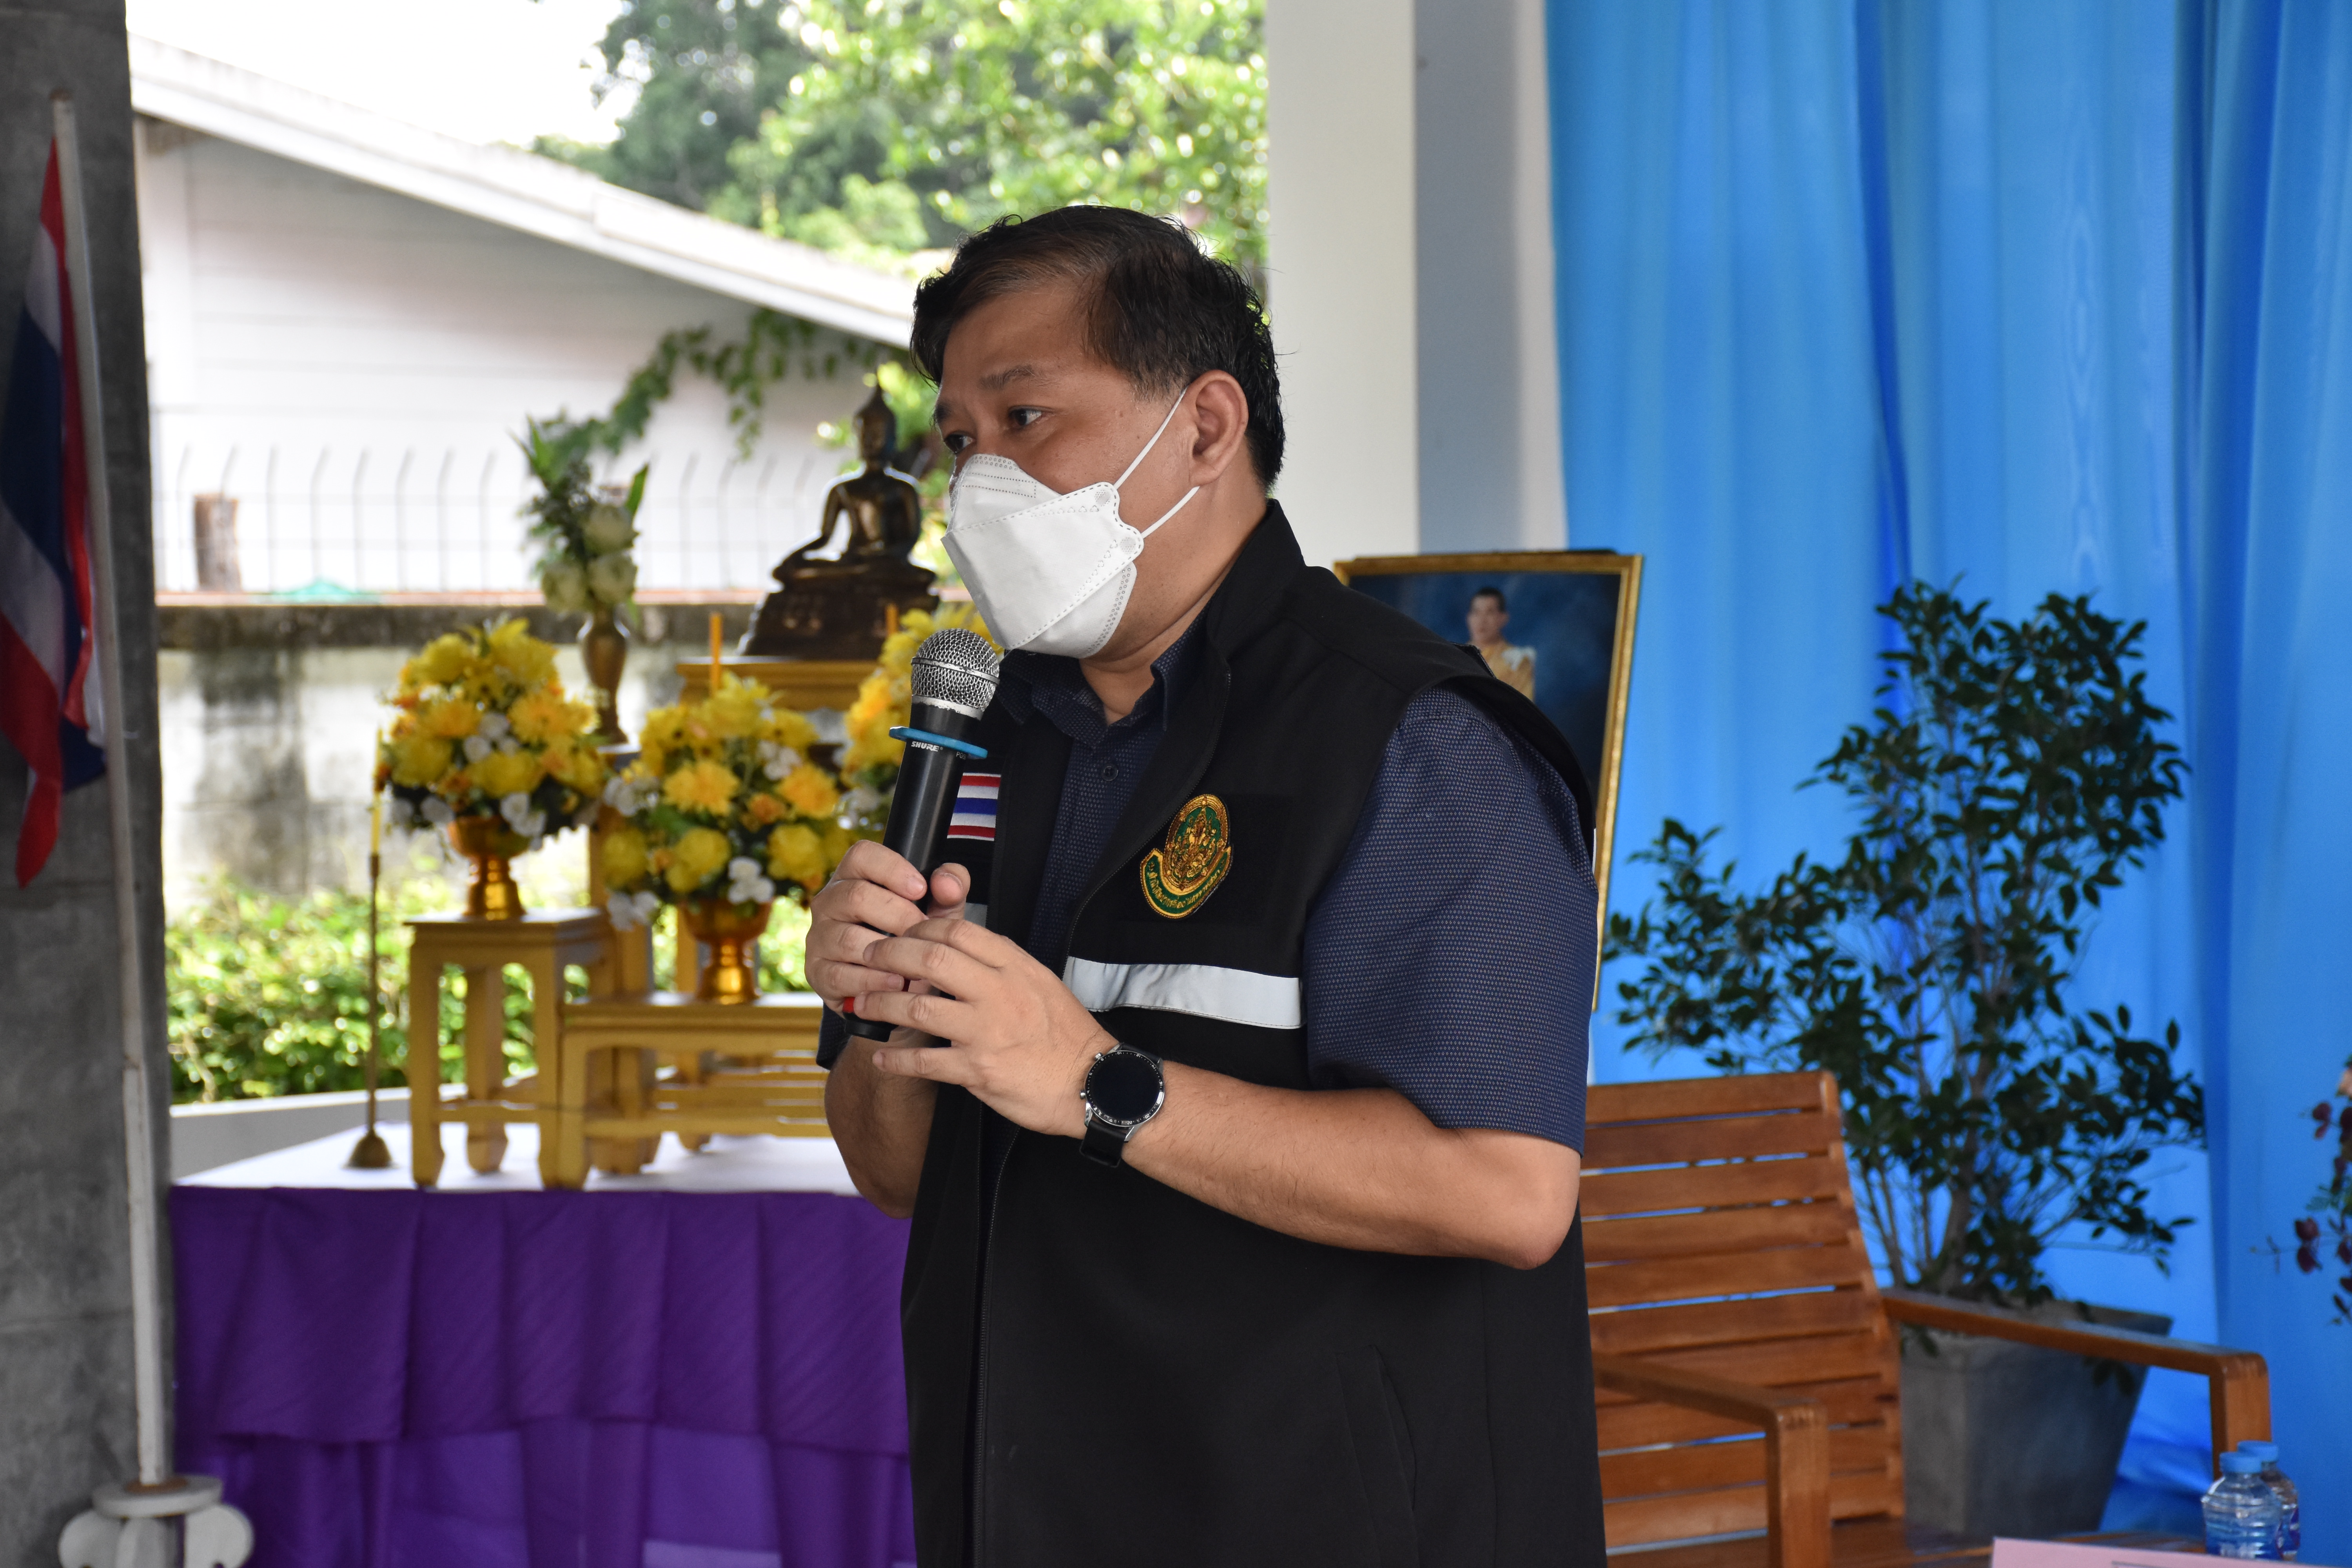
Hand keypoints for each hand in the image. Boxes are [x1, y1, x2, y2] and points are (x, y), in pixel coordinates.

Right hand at [805, 840, 969, 1017]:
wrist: (893, 989)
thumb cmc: (913, 939)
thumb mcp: (938, 913)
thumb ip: (950, 892)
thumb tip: (947, 882)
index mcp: (854, 877)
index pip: (862, 855)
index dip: (891, 868)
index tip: (920, 889)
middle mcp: (829, 903)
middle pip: (856, 896)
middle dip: (898, 916)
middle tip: (923, 934)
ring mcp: (819, 937)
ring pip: (847, 938)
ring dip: (887, 953)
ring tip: (915, 964)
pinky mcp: (817, 972)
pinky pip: (840, 975)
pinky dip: (872, 981)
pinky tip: (896, 984)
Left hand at [852, 918, 1116, 1136]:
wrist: (1092, 1082)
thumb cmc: (1066, 1034)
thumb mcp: (1041, 981)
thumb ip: (1003, 962)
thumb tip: (966, 944)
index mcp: (1014, 966)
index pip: (957, 930)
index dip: (919, 928)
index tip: (901, 935)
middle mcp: (999, 992)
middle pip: (930, 958)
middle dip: (889, 955)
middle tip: (868, 959)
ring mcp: (987, 1031)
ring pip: (918, 1009)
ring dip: (882, 1005)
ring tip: (863, 1005)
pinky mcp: (979, 1070)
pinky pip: (924, 1062)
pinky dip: (895, 1060)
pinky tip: (881, 1057)